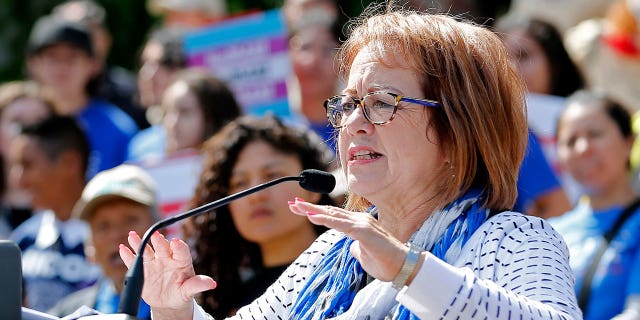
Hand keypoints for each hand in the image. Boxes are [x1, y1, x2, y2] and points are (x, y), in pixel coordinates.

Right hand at [119, 231, 216, 318]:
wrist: (169, 302)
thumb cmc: (182, 293)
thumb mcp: (190, 290)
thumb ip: (198, 284)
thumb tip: (212, 283)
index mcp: (181, 261)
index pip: (181, 251)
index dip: (179, 246)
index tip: (176, 242)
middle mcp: (167, 258)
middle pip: (162, 247)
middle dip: (158, 241)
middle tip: (155, 235)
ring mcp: (154, 263)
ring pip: (146, 251)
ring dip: (139, 243)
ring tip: (132, 235)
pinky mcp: (143, 270)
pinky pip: (134, 261)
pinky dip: (128, 255)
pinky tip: (123, 248)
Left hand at [288, 198, 408, 281]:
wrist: (403, 268)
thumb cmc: (385, 263)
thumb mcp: (364, 255)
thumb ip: (356, 248)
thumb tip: (351, 248)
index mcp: (359, 224)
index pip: (334, 216)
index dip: (317, 212)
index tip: (300, 209)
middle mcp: (360, 220)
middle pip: (330, 211)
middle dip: (310, 208)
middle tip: (292, 203)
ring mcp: (362, 224)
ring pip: (333, 215)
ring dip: (313, 210)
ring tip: (297, 206)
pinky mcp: (363, 231)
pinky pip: (340, 224)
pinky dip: (325, 219)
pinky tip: (313, 216)